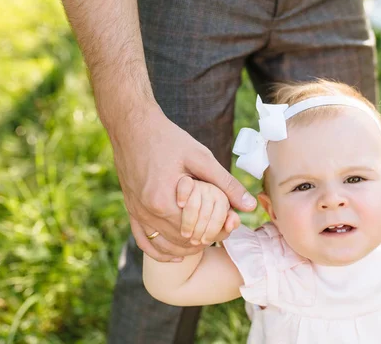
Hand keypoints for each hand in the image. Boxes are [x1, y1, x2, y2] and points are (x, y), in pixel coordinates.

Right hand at [110, 104, 256, 261]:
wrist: (133, 126)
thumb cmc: (169, 139)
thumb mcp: (202, 158)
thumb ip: (226, 184)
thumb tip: (250, 206)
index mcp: (165, 201)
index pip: (197, 231)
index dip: (217, 231)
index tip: (230, 225)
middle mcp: (148, 212)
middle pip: (182, 241)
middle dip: (204, 239)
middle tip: (221, 232)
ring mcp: (137, 212)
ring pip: (164, 245)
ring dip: (185, 248)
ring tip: (204, 240)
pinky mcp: (131, 209)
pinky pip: (144, 240)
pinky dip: (160, 251)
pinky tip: (175, 255)